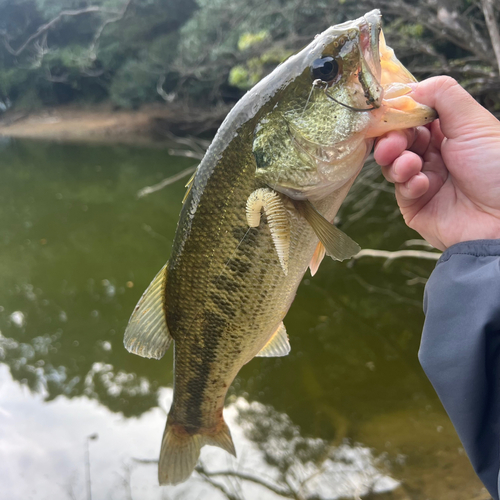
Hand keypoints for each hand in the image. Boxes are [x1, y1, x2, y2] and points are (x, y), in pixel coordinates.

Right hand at [374, 76, 499, 250]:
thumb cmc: (496, 167)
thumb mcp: (473, 122)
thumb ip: (443, 95)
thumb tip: (411, 87)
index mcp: (450, 133)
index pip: (414, 117)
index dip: (400, 114)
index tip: (386, 111)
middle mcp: (435, 155)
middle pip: (398, 140)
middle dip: (392, 139)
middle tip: (392, 143)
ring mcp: (423, 180)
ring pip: (393, 164)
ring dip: (397, 162)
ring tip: (409, 165)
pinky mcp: (415, 205)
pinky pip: (400, 190)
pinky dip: (408, 184)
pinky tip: (422, 185)